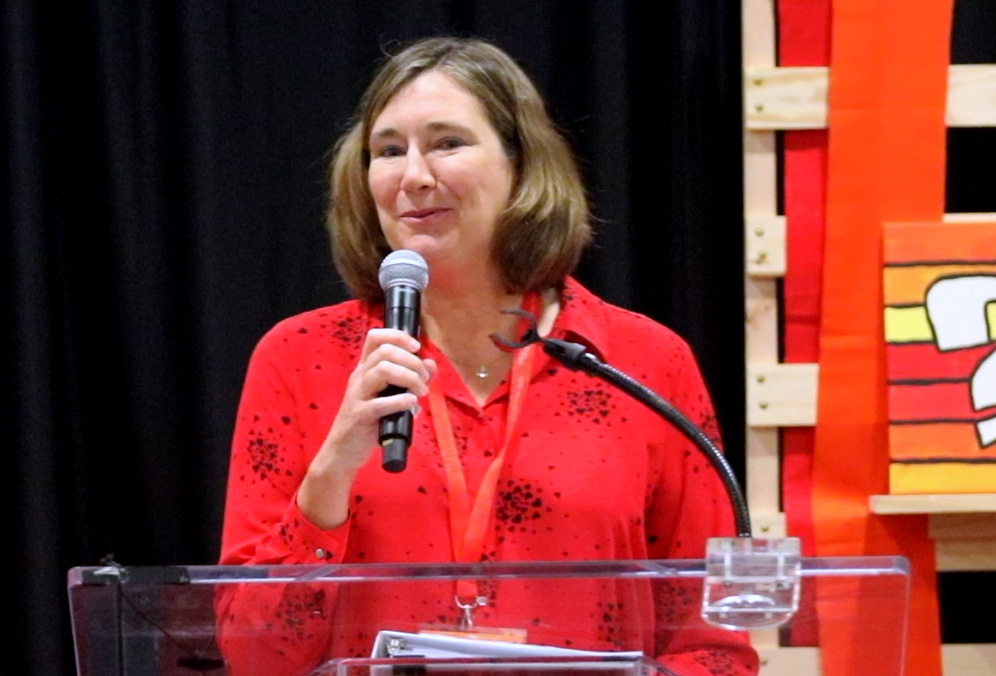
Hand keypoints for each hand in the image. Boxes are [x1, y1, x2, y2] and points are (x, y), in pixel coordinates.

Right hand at [297, 328, 435, 528]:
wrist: (342, 452)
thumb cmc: (368, 423)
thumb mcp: (389, 397)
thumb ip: (409, 380)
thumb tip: (431, 364)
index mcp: (365, 370)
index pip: (375, 337)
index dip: (398, 336)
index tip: (416, 347)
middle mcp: (359, 378)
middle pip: (385, 352)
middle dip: (411, 361)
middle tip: (424, 379)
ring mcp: (358, 396)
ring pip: (382, 370)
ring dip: (409, 378)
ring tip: (420, 392)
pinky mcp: (359, 416)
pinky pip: (380, 403)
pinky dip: (401, 401)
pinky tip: (412, 405)